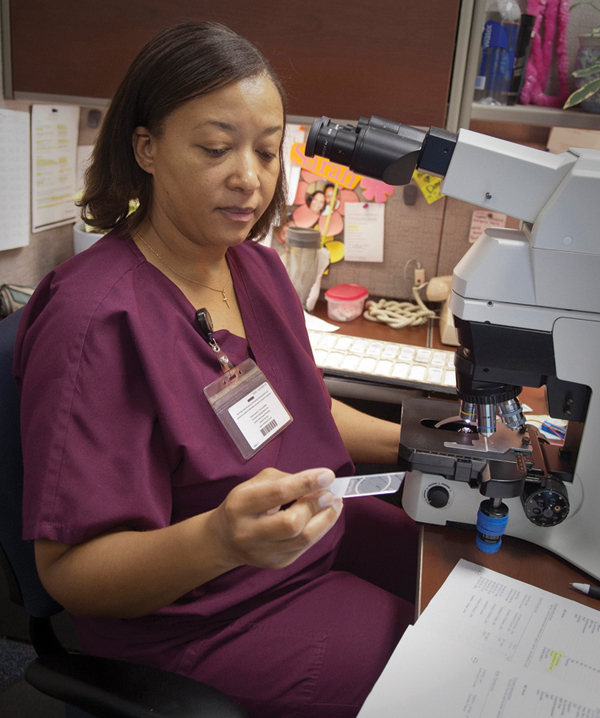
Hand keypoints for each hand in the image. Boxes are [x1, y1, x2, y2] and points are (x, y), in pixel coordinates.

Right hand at [212, 467, 342, 569]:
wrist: (225, 540)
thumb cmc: (245, 504)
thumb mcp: (256, 484)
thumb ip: (285, 480)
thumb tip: (318, 485)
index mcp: (241, 505)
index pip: (278, 493)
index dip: (306, 483)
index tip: (328, 475)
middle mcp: (249, 532)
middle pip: (292, 523)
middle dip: (315, 505)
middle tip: (329, 494)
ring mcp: (263, 552)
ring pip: (304, 538)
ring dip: (326, 519)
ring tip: (334, 504)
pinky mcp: (277, 563)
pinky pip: (306, 546)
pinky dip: (321, 529)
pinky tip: (325, 517)